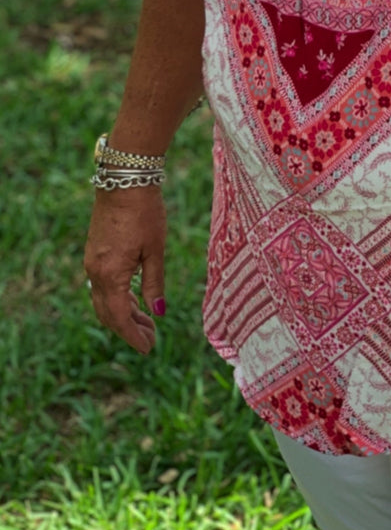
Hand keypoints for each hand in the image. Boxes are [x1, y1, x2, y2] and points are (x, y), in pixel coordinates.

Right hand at [84, 186, 166, 354]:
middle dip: (128, 329)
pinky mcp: (94, 252)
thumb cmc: (145, 212)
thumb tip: (159, 312)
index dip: (133, 336)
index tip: (148, 349)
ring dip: (123, 314)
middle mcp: (95, 272)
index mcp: (110, 275)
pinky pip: (102, 286)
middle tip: (150, 339)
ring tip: (146, 323)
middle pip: (108, 313)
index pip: (119, 317)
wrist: (124, 181)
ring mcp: (92, 262)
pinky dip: (117, 298)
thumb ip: (154, 283)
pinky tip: (133, 300)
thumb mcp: (155, 250)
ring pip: (104, 300)